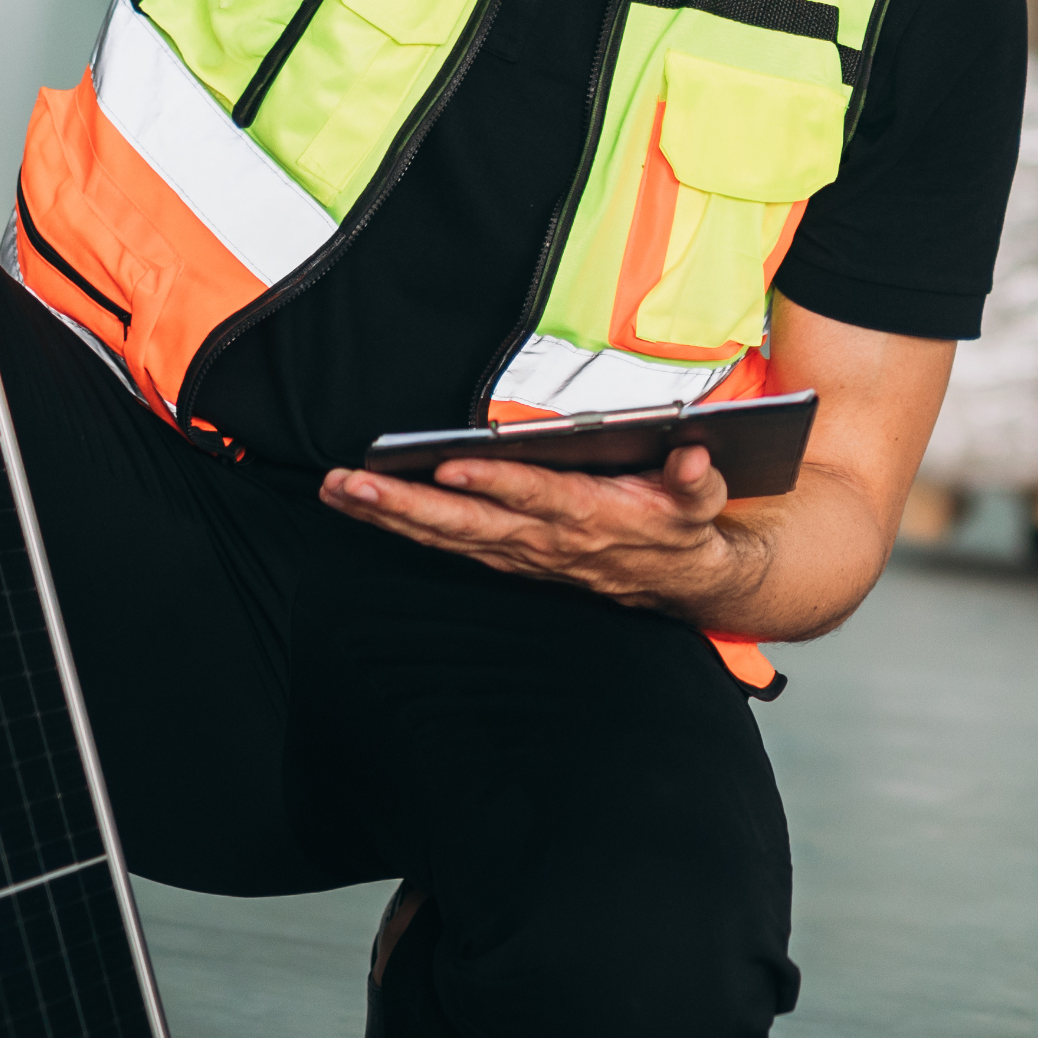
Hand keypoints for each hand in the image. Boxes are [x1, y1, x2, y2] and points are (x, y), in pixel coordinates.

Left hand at [317, 446, 757, 618]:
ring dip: (388, 514)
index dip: (493, 481)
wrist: (679, 580)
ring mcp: (521, 552)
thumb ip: (697, 479)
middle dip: (404, 503)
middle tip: (350, 481)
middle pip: (465, 521)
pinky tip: (363, 507)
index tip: (450, 462)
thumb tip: (693, 457)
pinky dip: (403, 527)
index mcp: (589, 515)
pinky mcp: (508, 556)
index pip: (532, 495)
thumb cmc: (680, 524)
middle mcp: (544, 538)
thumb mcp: (701, 500)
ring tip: (336, 488)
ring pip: (444, 535)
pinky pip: (446, 543)